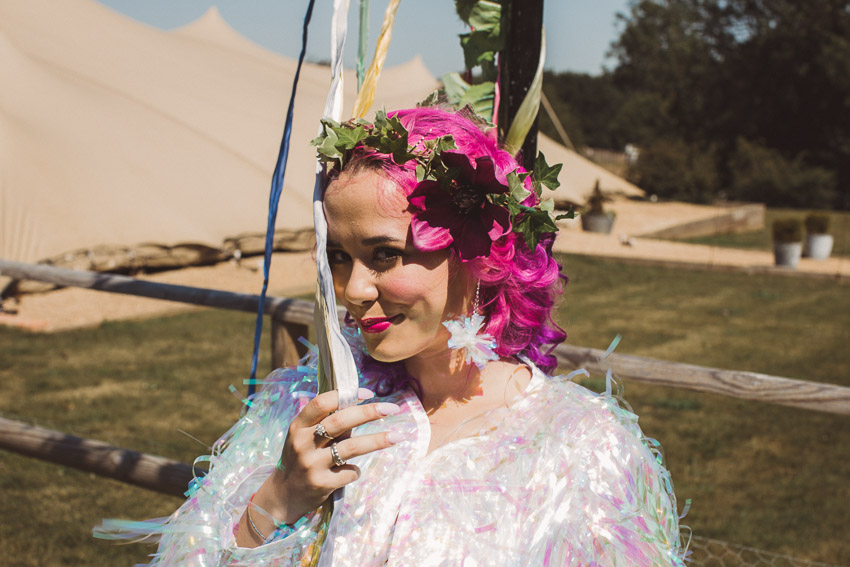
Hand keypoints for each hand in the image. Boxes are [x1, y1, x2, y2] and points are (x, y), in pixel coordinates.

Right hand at [252, 388, 402, 530]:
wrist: (282, 496)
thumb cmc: (300, 458)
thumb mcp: (304, 437)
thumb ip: (326, 423)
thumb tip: (360, 404)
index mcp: (298, 426)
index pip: (321, 403)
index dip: (345, 395)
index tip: (369, 392)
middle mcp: (303, 443)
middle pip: (340, 422)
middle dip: (369, 412)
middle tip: (393, 408)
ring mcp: (311, 464)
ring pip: (351, 447)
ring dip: (378, 440)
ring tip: (399, 436)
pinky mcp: (321, 484)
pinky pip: (349, 473)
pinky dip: (356, 471)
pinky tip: (352, 472)